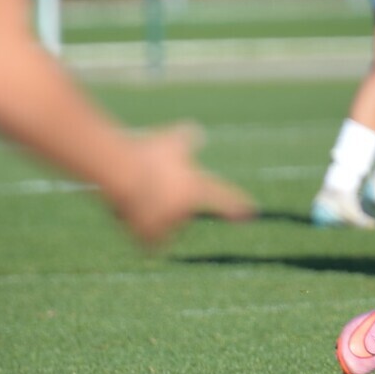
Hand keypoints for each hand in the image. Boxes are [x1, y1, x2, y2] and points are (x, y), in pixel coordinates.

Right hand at [110, 122, 255, 246]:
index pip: (220, 195)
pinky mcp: (151, 239)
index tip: (251, 213)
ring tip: (136, 199)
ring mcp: (169, 226)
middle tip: (149, 187)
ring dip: (152, 218)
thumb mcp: (169, 140)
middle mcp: (186, 210)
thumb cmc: (147, 153)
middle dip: (165, 204)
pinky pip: (149, 243)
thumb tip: (197, 130)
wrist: (123, 173)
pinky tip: (132, 220)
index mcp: (195, 187)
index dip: (234, 203)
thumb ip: (186, 137)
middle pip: (178, 212)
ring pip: (162, 227)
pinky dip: (143, 236)